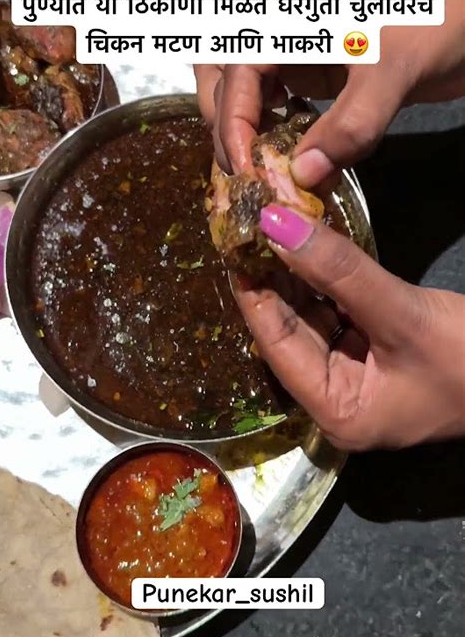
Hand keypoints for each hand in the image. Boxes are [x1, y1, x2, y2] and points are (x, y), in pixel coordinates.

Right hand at [195, 0, 464, 186]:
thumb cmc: (436, 26)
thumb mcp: (389, 76)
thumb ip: (345, 129)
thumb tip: (300, 178)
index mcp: (289, 6)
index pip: (237, 69)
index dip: (233, 122)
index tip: (244, 170)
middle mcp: (283, 23)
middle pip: (223, 73)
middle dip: (225, 123)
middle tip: (243, 171)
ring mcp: (299, 47)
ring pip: (245, 89)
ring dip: (243, 128)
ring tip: (258, 167)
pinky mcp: (316, 70)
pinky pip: (278, 102)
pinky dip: (273, 132)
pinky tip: (286, 158)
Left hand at [233, 203, 464, 449]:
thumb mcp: (404, 316)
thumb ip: (341, 272)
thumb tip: (276, 225)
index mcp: (337, 412)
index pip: (279, 346)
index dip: (254, 292)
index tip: (232, 243)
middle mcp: (339, 398)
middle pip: (292, 331)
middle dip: (273, 277)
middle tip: (246, 224)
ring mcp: (360, 376)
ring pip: (315, 318)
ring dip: (297, 273)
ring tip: (269, 224)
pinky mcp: (379, 354)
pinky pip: (341, 313)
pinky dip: (328, 280)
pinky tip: (308, 243)